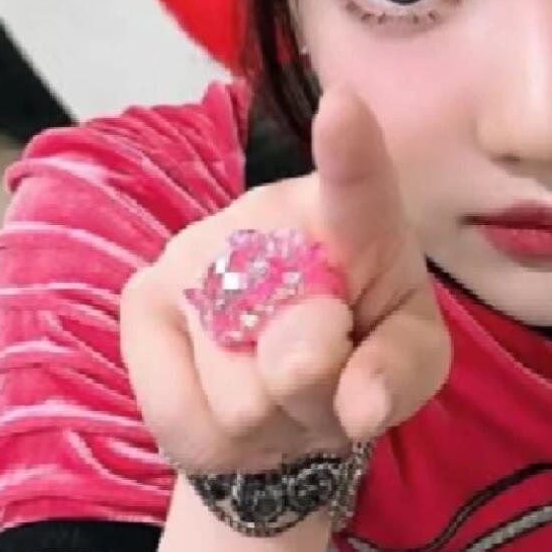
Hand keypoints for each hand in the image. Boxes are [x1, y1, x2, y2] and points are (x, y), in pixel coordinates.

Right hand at [120, 83, 452, 476]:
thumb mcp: (409, 363)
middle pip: (301, 352)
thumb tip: (360, 406)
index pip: (356, 185)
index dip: (349, 152)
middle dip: (320, 397)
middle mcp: (264, 218)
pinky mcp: (142, 302)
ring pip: (242, 400)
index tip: (345, 109)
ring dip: (272, 424)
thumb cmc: (362, 352)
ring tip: (278, 396)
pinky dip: (220, 443)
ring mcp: (193, 255)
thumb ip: (398, 372)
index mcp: (354, 218)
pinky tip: (229, 405)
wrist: (283, 389)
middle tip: (320, 380)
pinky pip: (182, 415)